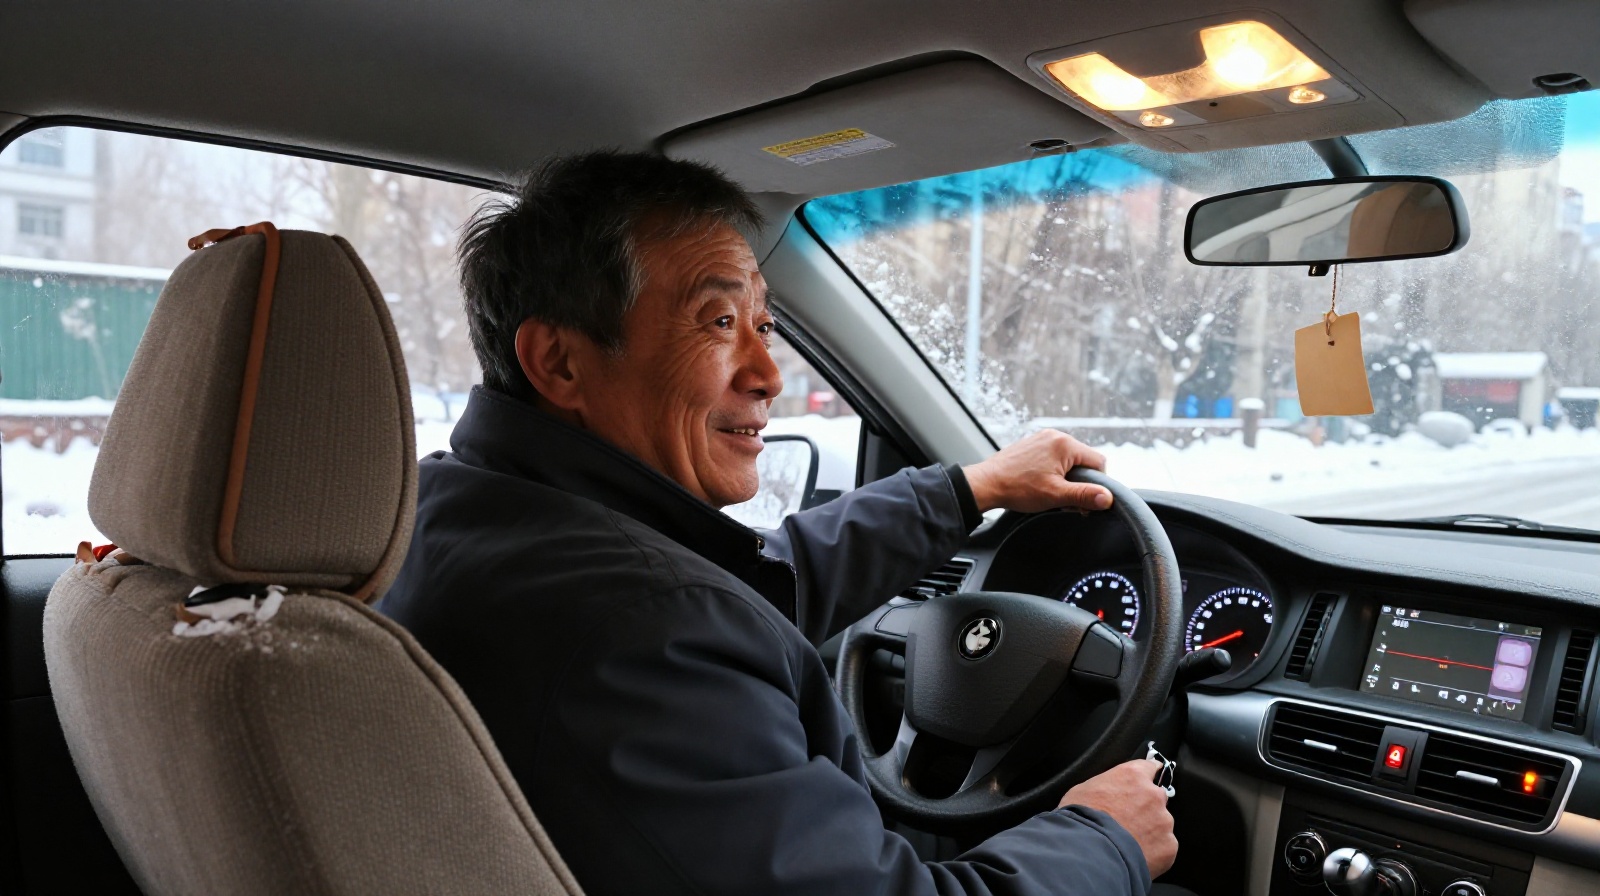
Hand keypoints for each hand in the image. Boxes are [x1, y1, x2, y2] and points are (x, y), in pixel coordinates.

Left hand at [961, 430, 1110, 513]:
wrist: (985, 484)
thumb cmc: (1018, 489)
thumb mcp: (1056, 496)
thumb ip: (1084, 495)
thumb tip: (1108, 498)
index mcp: (1065, 444)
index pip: (1099, 462)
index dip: (1097, 484)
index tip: (1085, 500)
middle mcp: (1055, 435)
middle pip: (1083, 461)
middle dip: (1079, 482)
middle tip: (1065, 500)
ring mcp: (1042, 438)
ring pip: (1068, 460)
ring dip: (1066, 479)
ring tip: (1050, 494)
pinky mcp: (1032, 445)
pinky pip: (1053, 457)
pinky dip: (1053, 472)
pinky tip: (1041, 485)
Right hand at [1059, 759, 1177, 877]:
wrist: (1090, 853)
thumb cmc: (1081, 820)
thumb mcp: (1083, 790)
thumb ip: (1104, 786)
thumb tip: (1105, 793)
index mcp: (1132, 776)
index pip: (1150, 766)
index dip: (1147, 774)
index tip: (1148, 778)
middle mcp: (1153, 795)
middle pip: (1157, 798)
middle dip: (1147, 807)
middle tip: (1128, 821)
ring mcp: (1163, 821)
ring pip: (1161, 824)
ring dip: (1150, 830)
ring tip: (1130, 843)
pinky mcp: (1168, 846)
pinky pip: (1164, 847)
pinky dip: (1154, 852)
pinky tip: (1137, 856)